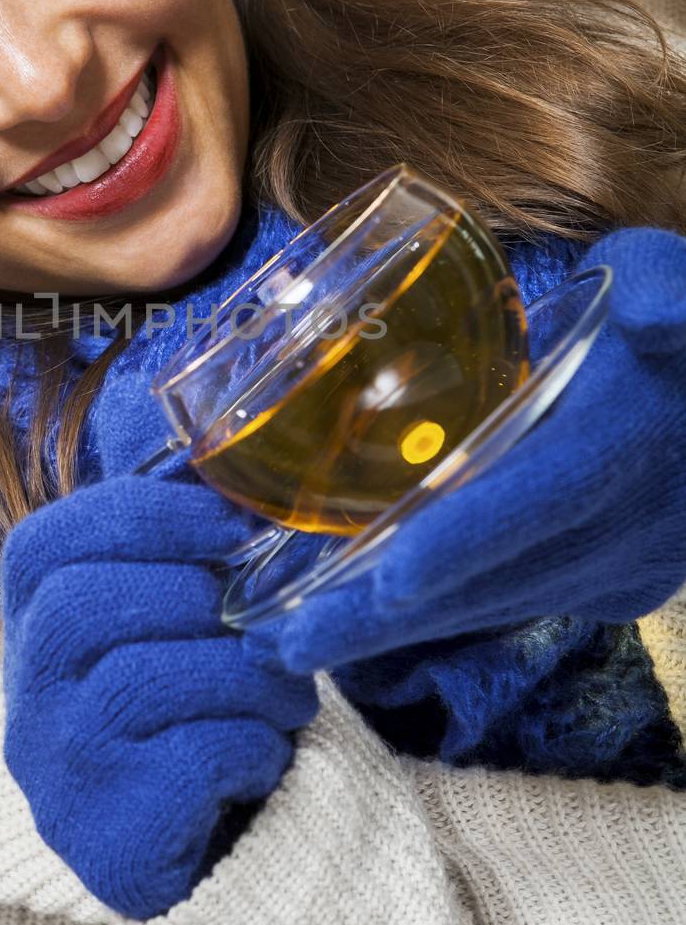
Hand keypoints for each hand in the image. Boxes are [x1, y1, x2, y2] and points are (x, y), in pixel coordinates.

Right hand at [0, 373, 318, 919]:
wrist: (210, 852)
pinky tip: (264, 756)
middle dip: (198, 599)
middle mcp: (23, 697)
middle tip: (270, 622)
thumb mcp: (173, 619)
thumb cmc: (195, 710)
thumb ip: (181, 550)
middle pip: (82, 607)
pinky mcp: (107, 841)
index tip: (231, 525)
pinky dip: (253, 744)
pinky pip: (191, 758)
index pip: (47, 543)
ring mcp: (56, 772)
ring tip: (287, 696)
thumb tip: (234, 460)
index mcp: (30, 623)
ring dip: (245, 676)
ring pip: (142, 680)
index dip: (144, 517)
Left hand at [243, 226, 685, 676]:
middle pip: (490, 581)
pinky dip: (437, 613)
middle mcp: (624, 527)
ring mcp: (621, 571)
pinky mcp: (613, 589)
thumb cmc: (677, 332)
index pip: (535, 501)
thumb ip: (669, 295)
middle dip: (383, 617)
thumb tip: (660, 313)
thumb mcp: (672, 282)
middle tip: (279, 643)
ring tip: (296, 640)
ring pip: (493, 606)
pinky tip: (364, 616)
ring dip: (395, 630)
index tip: (383, 581)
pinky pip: (510, 604)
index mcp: (622, 442)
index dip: (460, 542)